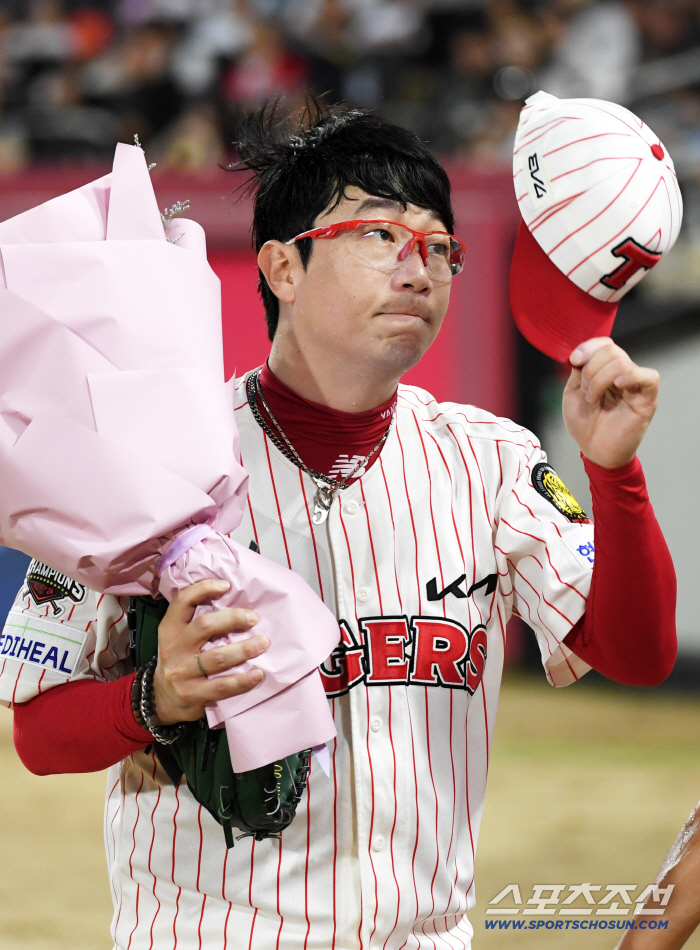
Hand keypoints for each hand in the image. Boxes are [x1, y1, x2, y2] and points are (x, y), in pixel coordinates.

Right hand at [152, 579, 268, 724]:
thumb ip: (196, 621)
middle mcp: (173, 648)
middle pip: (204, 626)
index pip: (182, 601)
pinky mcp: (192, 694)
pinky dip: (242, 680)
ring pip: (217, 657)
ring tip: (263, 643)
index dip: (203, 589)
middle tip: (254, 618)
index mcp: (170, 629)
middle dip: (233, 619)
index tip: (226, 585)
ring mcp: (181, 673)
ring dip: (244, 649)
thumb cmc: (180, 660)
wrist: (162, 699)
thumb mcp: (178, 637)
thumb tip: (234, 601)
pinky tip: (258, 674)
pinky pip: (221, 686)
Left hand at [563, 338, 658, 468]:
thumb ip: (578, 371)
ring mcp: (636, 385)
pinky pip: (649, 377)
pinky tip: (619, 385)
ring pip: (622, 362)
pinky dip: (632, 375)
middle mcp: (622, 374)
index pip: (604, 344)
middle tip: (585, 391)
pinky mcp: (647, 399)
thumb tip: (580, 353)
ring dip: (600, 379)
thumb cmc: (585, 424)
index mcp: (605, 370)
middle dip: (591, 369)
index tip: (574, 361)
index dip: (589, 347)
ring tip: (593, 399)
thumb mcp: (572, 393)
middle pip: (612, 351)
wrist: (594, 450)